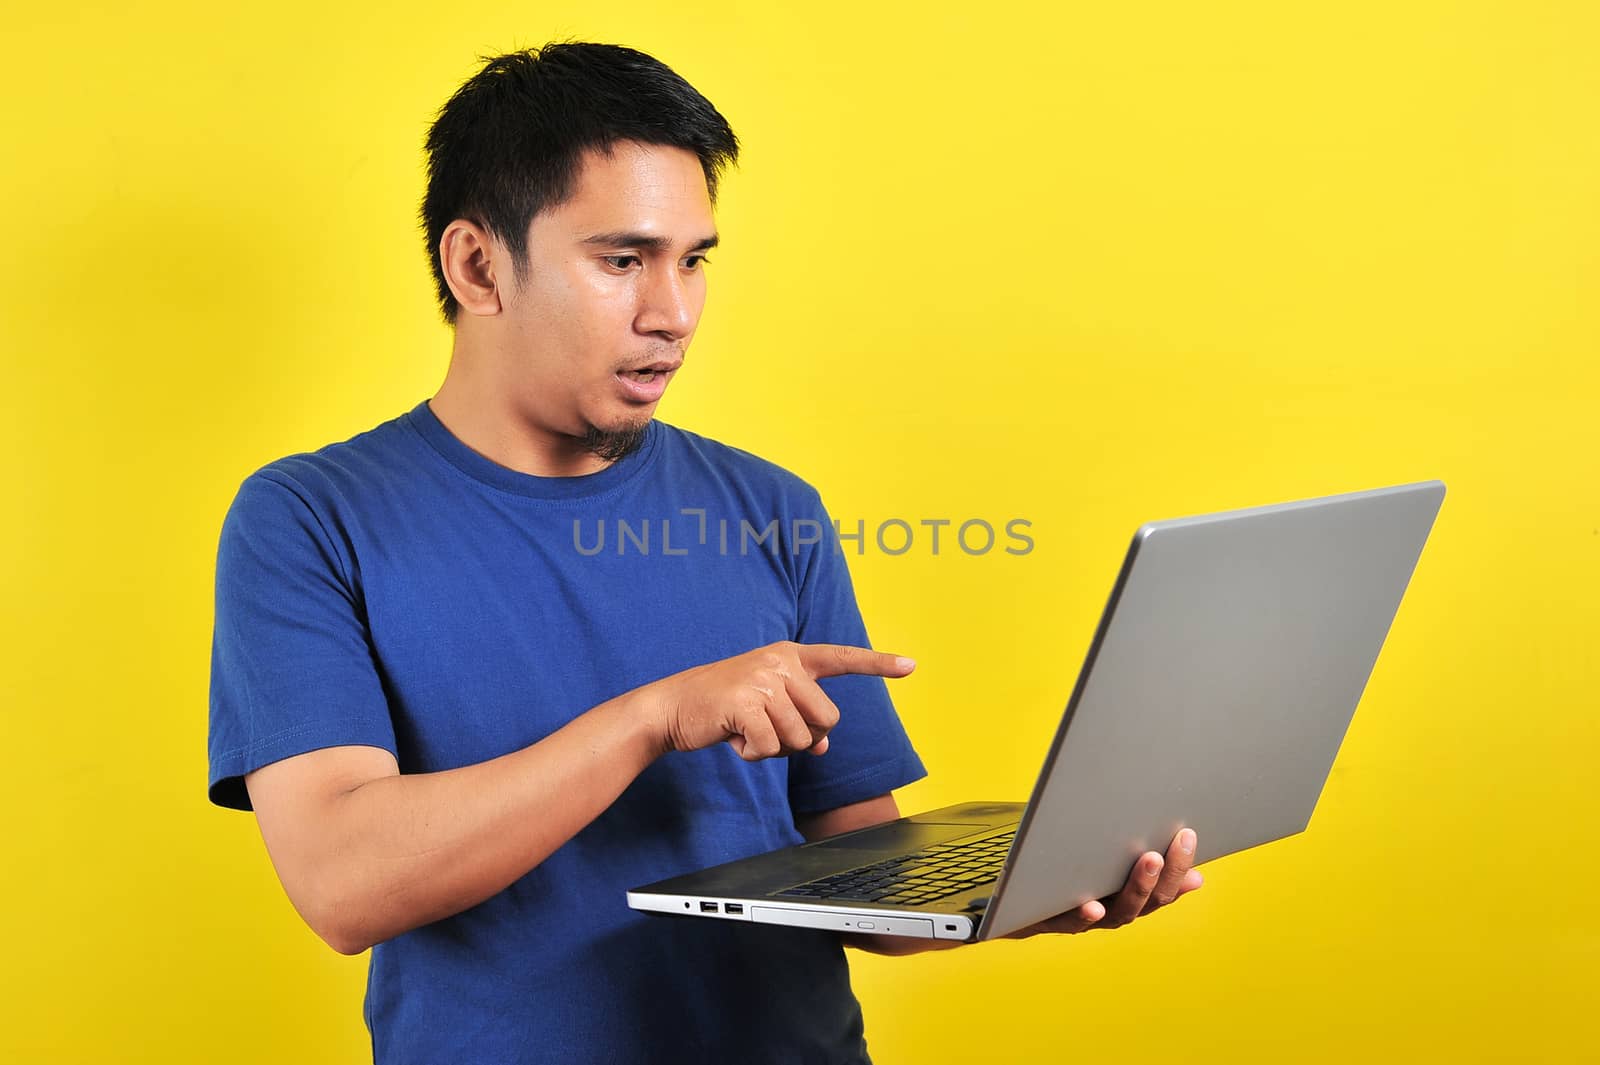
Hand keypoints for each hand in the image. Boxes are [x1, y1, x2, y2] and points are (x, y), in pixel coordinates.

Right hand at [641, 641, 915, 761]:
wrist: (671, 708)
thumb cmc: (723, 708)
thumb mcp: (766, 708)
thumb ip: (799, 718)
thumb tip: (825, 745)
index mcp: (790, 656)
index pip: (842, 658)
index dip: (878, 664)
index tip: (912, 666)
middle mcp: (780, 662)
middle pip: (827, 719)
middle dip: (802, 736)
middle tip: (766, 729)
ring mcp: (763, 680)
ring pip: (801, 739)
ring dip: (775, 748)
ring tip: (746, 730)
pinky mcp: (746, 703)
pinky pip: (771, 748)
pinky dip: (754, 754)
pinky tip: (734, 738)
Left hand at [1005, 828, 1202, 937]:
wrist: (1009, 909)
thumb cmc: (1063, 879)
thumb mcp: (1100, 867)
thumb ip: (1138, 864)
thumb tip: (1193, 870)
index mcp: (1124, 898)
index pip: (1163, 889)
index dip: (1180, 868)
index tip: (1191, 836)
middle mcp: (1110, 913)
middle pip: (1147, 900)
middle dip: (1167, 870)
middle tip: (1179, 839)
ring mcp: (1083, 920)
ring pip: (1118, 912)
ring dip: (1137, 886)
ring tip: (1150, 858)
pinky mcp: (1050, 921)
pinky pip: (1069, 921)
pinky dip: (1084, 914)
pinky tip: (1094, 904)